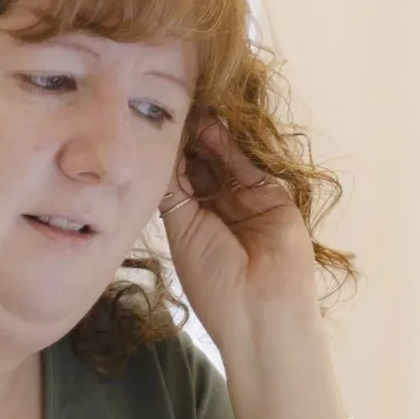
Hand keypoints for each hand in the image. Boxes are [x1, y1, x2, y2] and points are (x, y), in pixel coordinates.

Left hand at [157, 115, 319, 359]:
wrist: (260, 307)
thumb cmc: (213, 280)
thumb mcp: (182, 232)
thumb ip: (173, 192)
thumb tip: (157, 156)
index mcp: (193, 223)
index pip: (178, 179)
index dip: (166, 155)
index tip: (147, 128)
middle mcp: (220, 208)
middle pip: (201, 164)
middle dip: (185, 140)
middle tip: (166, 110)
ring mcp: (247, 200)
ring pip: (224, 161)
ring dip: (206, 137)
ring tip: (186, 110)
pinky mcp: (272, 195)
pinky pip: (247, 165)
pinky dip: (230, 145)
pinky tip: (210, 124)